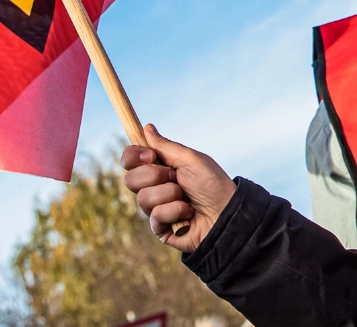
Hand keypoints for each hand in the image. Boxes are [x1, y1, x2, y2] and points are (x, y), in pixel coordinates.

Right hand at [121, 124, 235, 252]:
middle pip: (130, 179)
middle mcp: (154, 187)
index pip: (130, 160)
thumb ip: (166, 146)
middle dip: (155, 176)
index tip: (151, 156)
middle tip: (176, 178)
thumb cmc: (212, 184)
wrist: (226, 213)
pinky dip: (175, 211)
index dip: (134, 157)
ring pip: (143, 198)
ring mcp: (155, 208)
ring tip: (187, 198)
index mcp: (160, 168)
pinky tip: (188, 213)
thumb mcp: (191, 159)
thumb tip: (147, 128)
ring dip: (170, 194)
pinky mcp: (159, 228)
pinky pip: (155, 216)